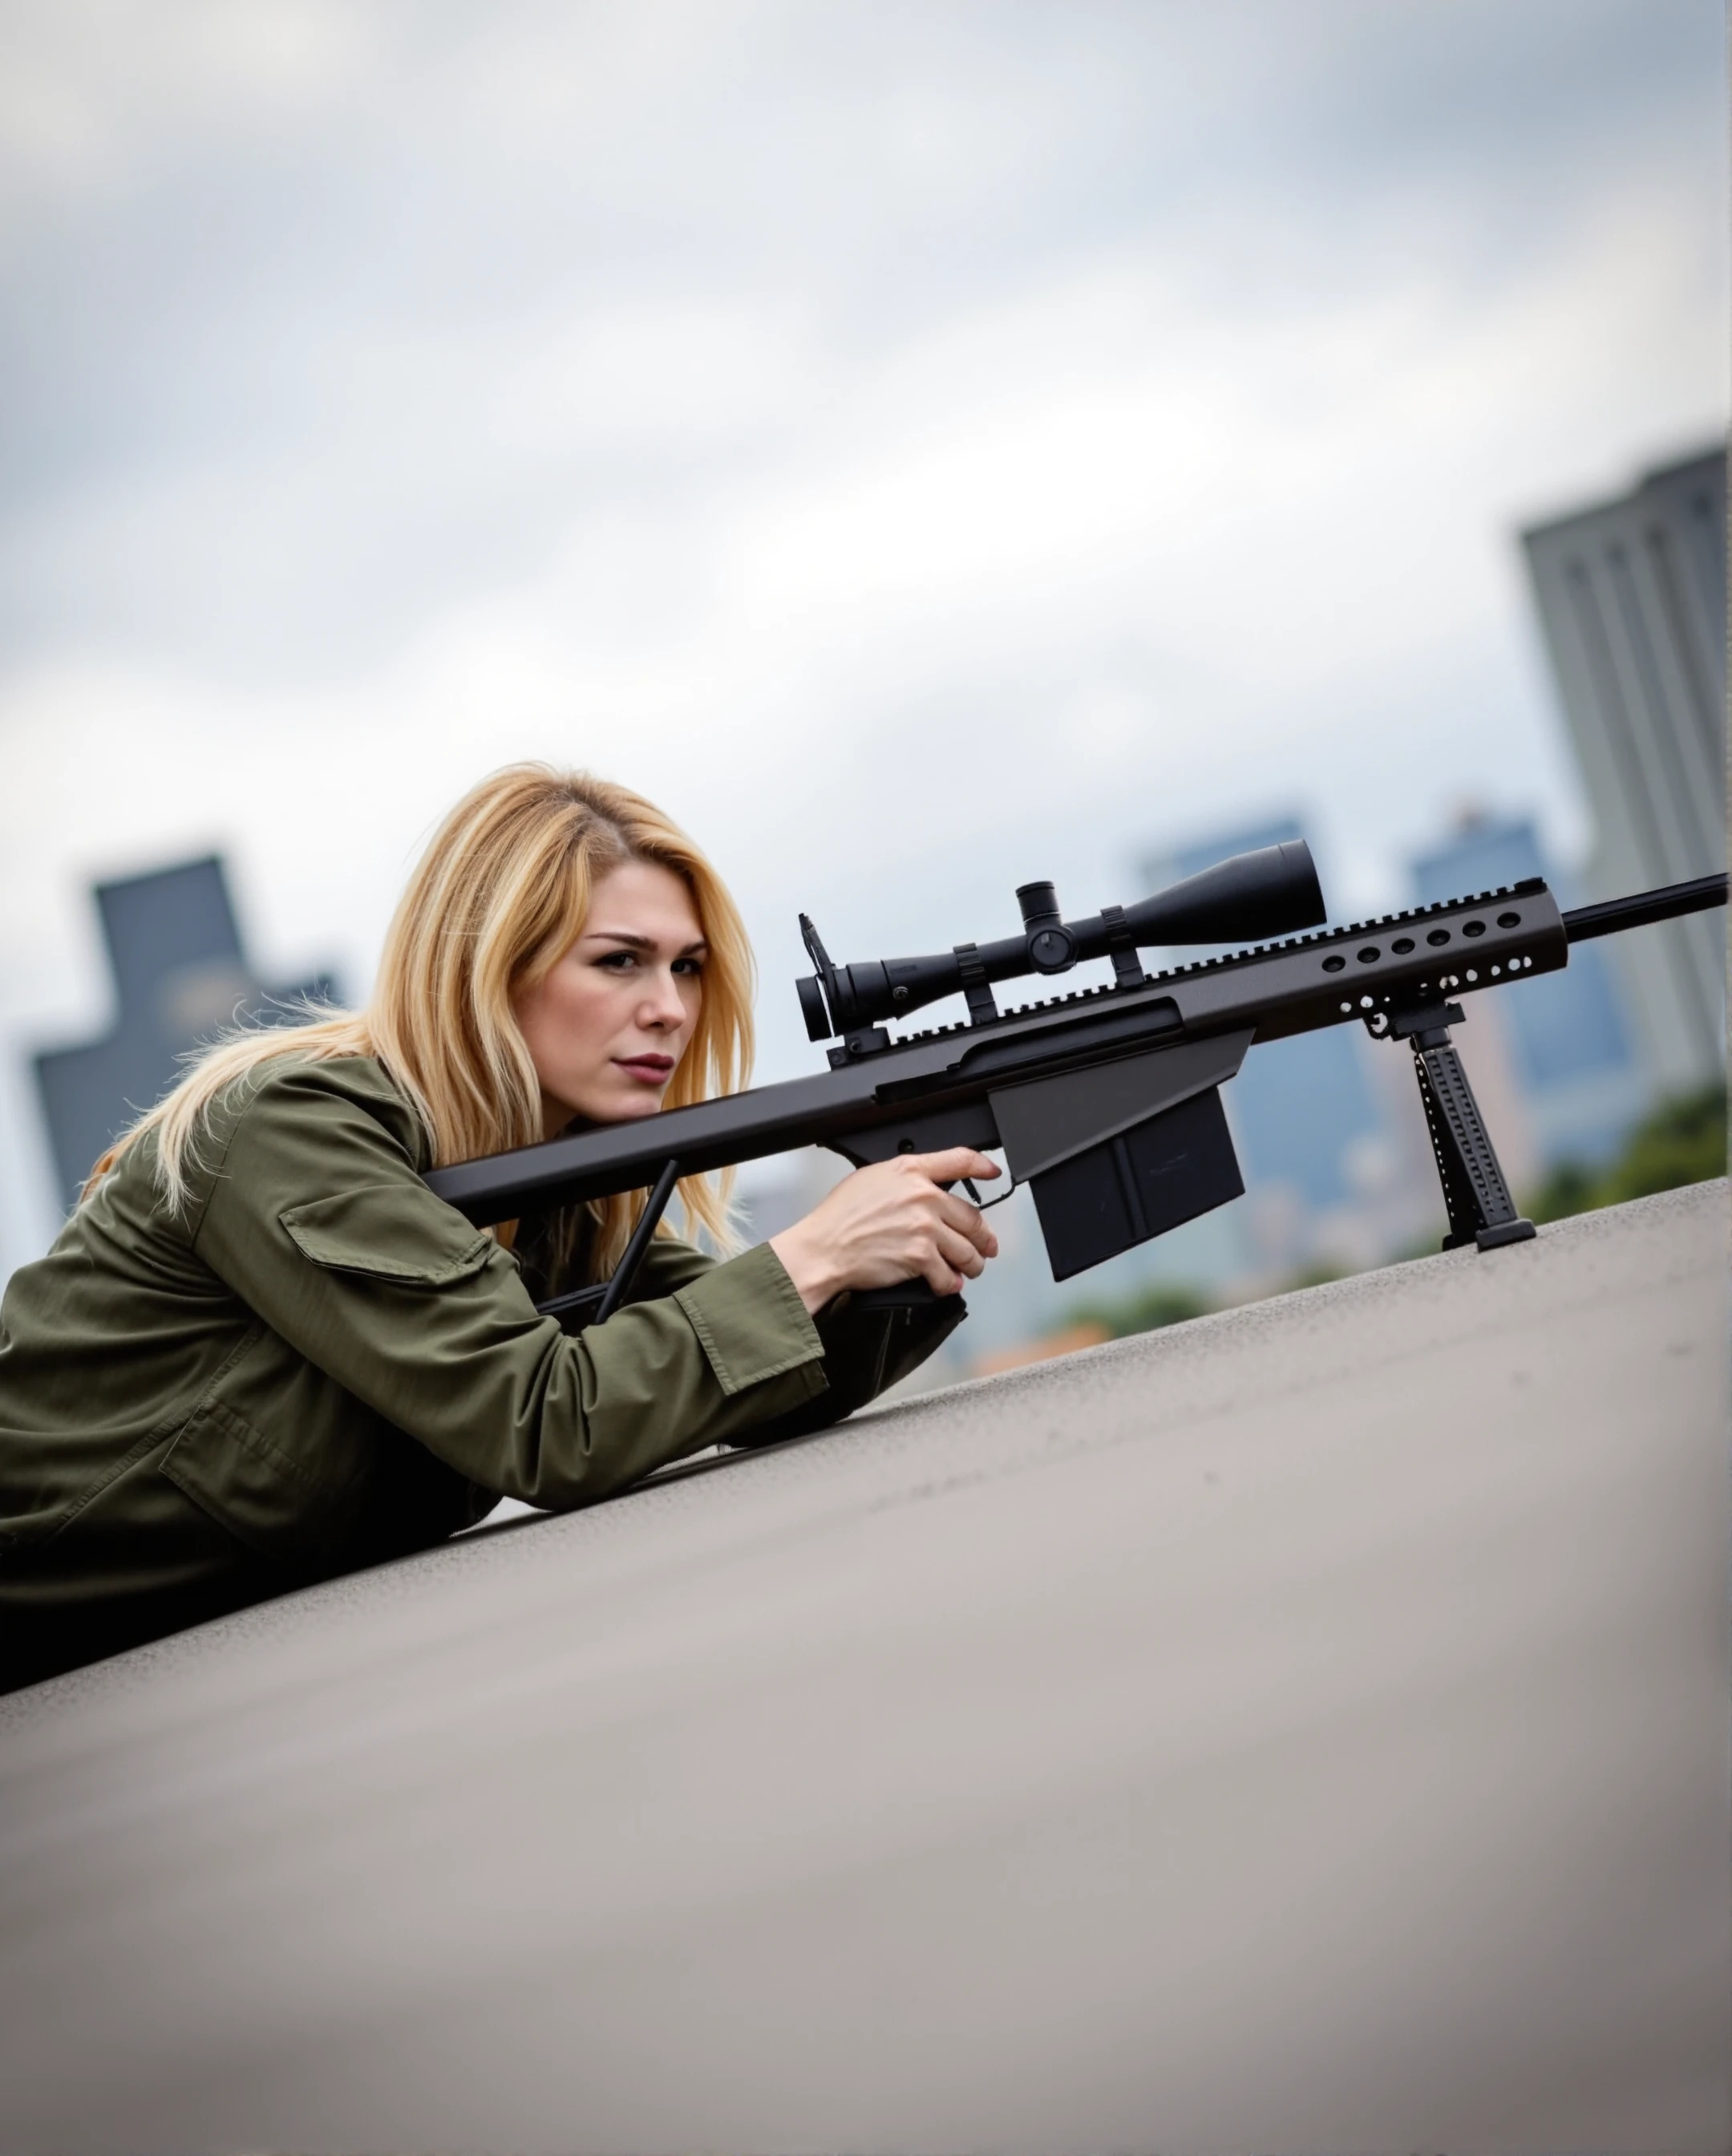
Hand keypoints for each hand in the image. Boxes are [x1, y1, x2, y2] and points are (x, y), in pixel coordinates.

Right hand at [769, 1148, 1001, 1312]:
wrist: (824, 1249)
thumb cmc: (839, 1218)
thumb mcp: (871, 1179)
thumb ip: (904, 1179)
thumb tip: (926, 1188)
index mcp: (910, 1171)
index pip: (960, 1159)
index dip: (983, 1165)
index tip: (993, 1172)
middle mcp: (923, 1196)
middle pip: (973, 1217)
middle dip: (983, 1237)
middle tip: (986, 1246)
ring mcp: (925, 1227)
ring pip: (967, 1249)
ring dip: (973, 1264)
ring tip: (970, 1269)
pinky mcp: (921, 1257)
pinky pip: (949, 1275)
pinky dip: (950, 1283)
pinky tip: (946, 1283)